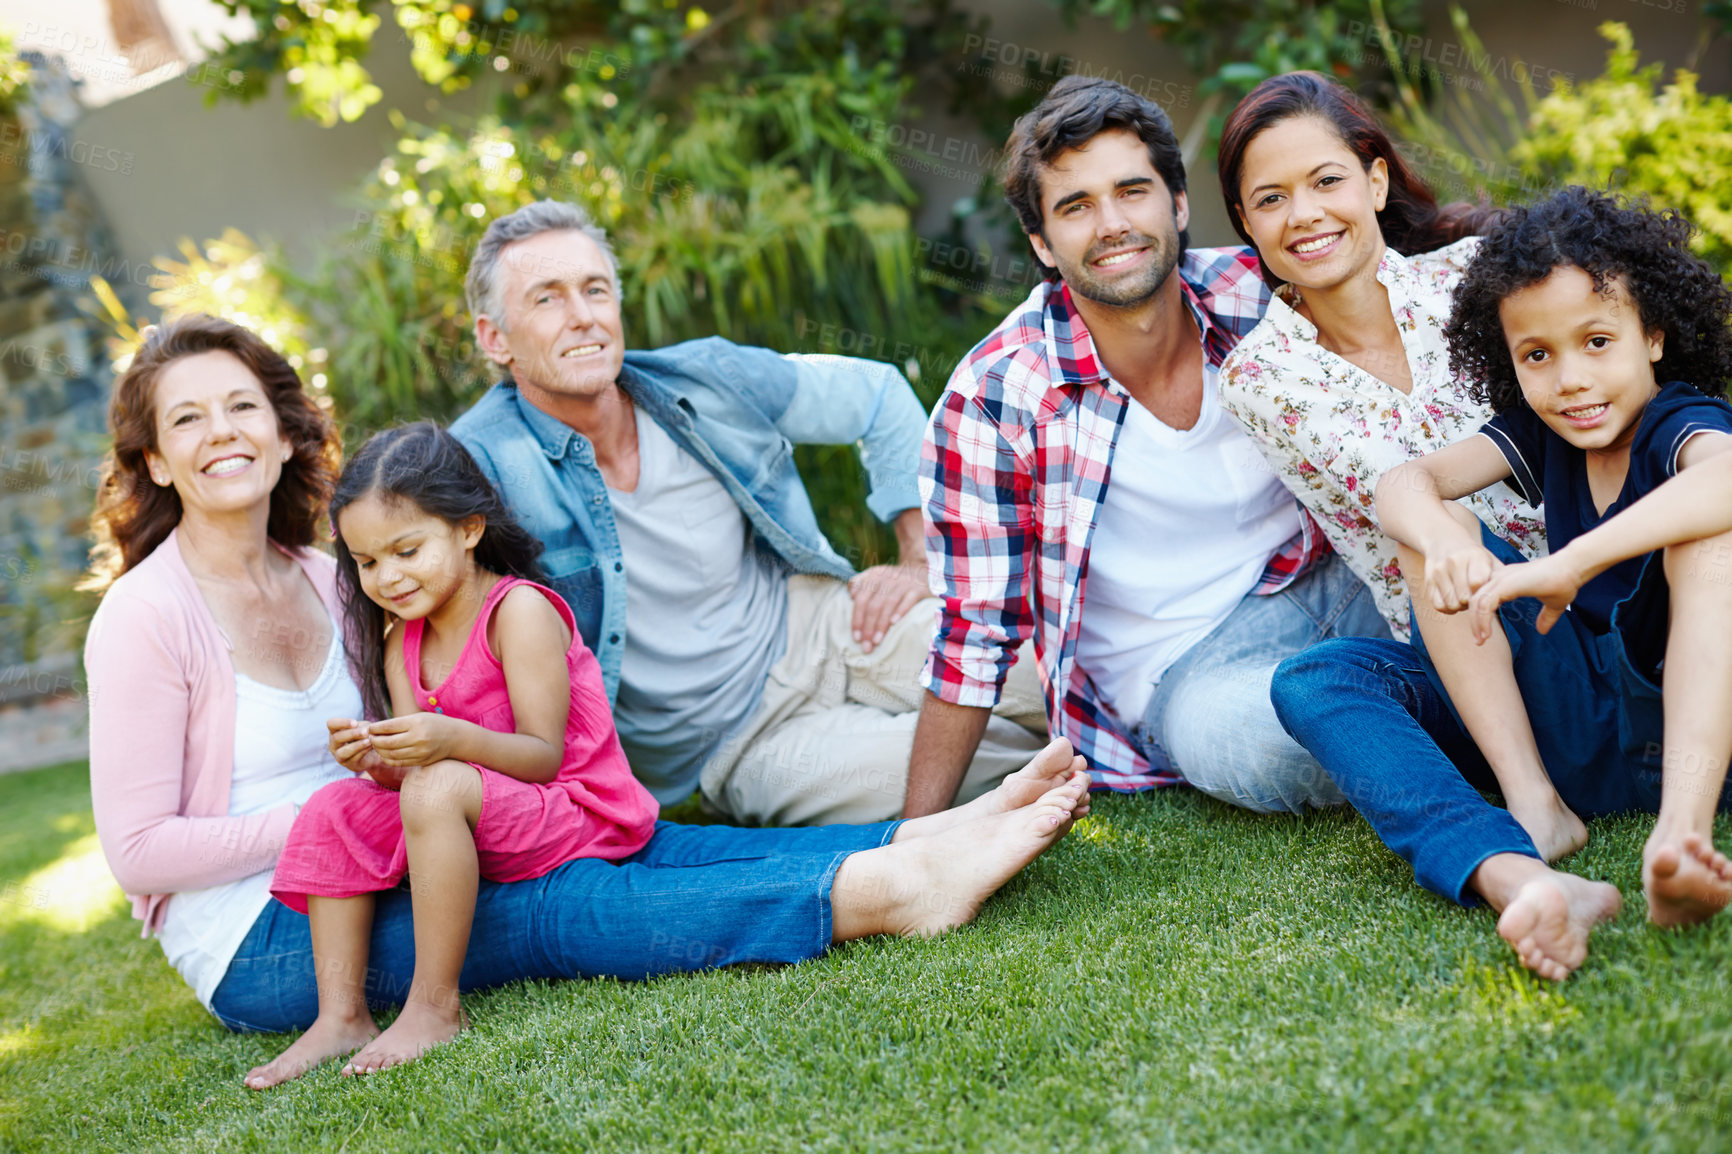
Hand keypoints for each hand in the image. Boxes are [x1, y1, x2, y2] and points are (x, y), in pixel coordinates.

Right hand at [326, 717, 407, 789]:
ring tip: (369, 740)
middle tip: (366, 732)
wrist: (372, 753)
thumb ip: (363, 726)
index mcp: (334, 731)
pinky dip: (363, 751)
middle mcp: (334, 744)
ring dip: (357, 745)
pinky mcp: (349, 765)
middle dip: (352, 734)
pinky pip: (354, 759)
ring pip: (343, 752)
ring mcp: (339, 756)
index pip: (331, 724)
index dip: (342, 723)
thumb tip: (365, 730)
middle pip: (337, 738)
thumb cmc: (365, 736)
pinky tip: (371, 746)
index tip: (355, 723)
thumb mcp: (364, 727)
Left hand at [364, 712, 461, 767]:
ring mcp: (420, 751)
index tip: (369, 728)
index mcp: (416, 723)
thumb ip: (399, 723)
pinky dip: (388, 759)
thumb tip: (376, 730)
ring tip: (376, 746)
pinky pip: (399, 762)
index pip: (388, 727)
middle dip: (375, 741)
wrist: (456, 737)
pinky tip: (384, 754)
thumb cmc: (434, 724)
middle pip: (388, 742)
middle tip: (369, 738)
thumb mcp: (418, 717)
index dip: (375, 728)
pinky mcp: (421, 761)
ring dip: (379, 751)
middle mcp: (418, 738)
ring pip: (391, 754)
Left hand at [847, 563, 929, 652]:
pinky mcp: (918, 588)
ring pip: (889, 604)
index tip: (856, 637)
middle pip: (873, 605)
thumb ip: (860, 582)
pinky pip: (908, 600)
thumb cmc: (894, 580)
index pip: (861, 599)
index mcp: (874, 576)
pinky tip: (894, 623)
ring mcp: (903, 583)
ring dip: (881, 624)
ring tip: (877, 641)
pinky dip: (900, 611)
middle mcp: (887, 578)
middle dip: (868, 627)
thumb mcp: (876, 576)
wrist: (922, 569)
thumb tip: (851, 595)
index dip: (857, 619)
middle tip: (866, 646)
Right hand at [1422, 541, 1501, 614]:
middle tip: (1474, 598)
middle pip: (1464, 598)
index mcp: (1474, 556)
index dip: (1482, 593)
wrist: (1443, 539)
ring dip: (1460, 607)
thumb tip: (1507, 597)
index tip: (1485, 592)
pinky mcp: (1428, 580)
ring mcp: (1438, 571)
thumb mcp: (1488, 559)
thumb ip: (1499, 577)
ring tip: (1464, 598)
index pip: (1478, 583)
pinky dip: (1447, 609)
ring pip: (1451, 604)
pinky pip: (1438, 606)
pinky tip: (1453, 600)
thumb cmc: (1473, 556)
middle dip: (1472, 603)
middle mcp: (1454, 561)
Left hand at [1467, 552, 1586, 643]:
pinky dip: (1482, 620)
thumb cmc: (1564, 581)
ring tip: (1480, 640)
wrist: (1573, 568)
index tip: (1483, 634)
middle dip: (1474, 621)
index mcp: (1507, 581)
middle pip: (1474, 600)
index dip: (1480, 615)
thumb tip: (1542, 631)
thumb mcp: (1554, 604)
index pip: (1483, 598)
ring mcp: (1501, 579)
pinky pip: (1485, 604)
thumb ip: (1546, 617)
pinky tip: (1486, 634)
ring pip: (1476, 603)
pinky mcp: (1505, 583)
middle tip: (1478, 641)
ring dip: (1476, 623)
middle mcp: (1500, 578)